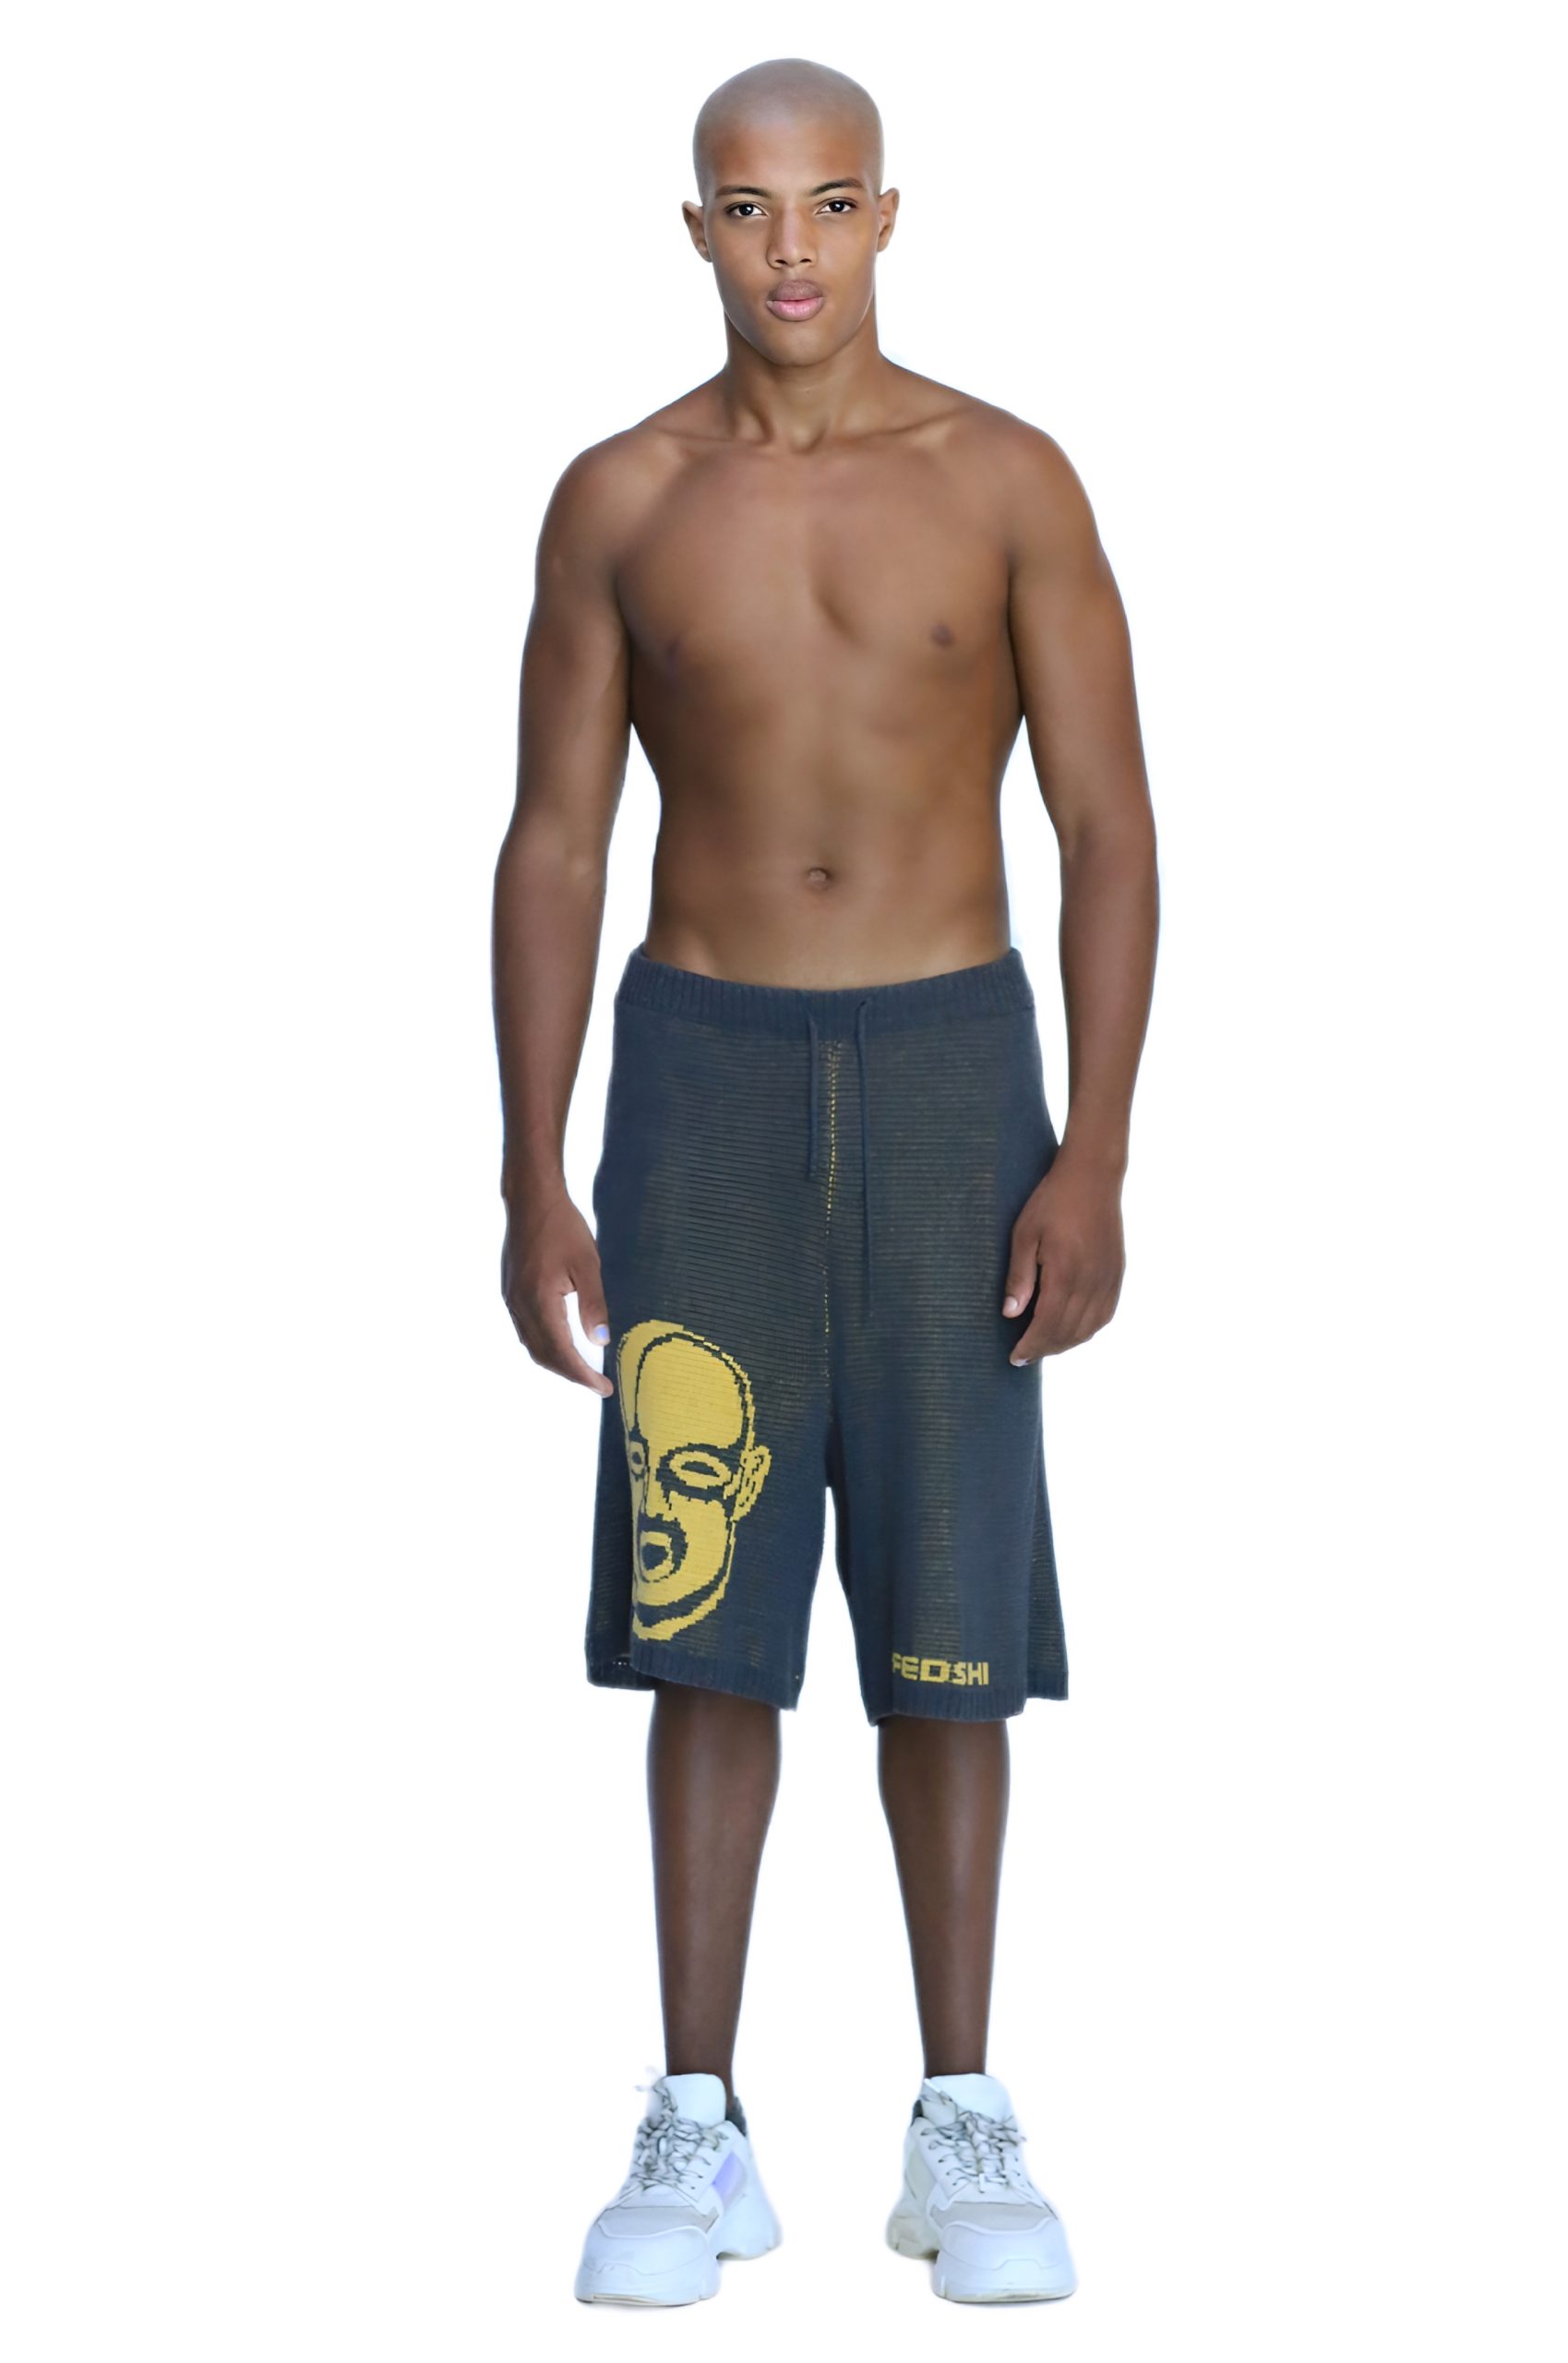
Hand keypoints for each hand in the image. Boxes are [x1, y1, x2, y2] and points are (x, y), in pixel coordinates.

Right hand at [501, 1188, 614, 1396]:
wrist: (531, 1199)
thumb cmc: (562, 1227)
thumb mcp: (587, 1265)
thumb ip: (593, 1305)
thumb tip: (600, 1342)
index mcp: (539, 1302)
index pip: (561, 1353)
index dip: (582, 1375)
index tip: (603, 1388)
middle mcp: (520, 1305)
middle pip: (543, 1355)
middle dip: (570, 1374)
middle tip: (596, 1384)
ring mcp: (512, 1299)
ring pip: (532, 1344)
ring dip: (556, 1362)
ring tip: (582, 1370)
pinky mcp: (511, 1291)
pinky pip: (526, 1329)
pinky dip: (544, 1345)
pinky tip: (561, 1343)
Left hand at [1001, 1149, 1124, 1360]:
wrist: (1092, 1177)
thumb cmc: (1053, 1201)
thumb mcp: (1024, 1234)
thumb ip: (1019, 1276)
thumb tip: (1010, 1314)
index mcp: (1066, 1273)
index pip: (1047, 1325)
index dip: (1031, 1345)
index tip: (1015, 1357)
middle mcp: (1091, 1282)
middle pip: (1068, 1332)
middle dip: (1045, 1349)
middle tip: (1025, 1355)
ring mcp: (1108, 1280)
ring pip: (1089, 1328)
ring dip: (1066, 1343)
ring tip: (1045, 1345)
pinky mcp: (1116, 1274)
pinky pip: (1105, 1315)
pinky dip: (1087, 1330)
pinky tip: (1072, 1329)